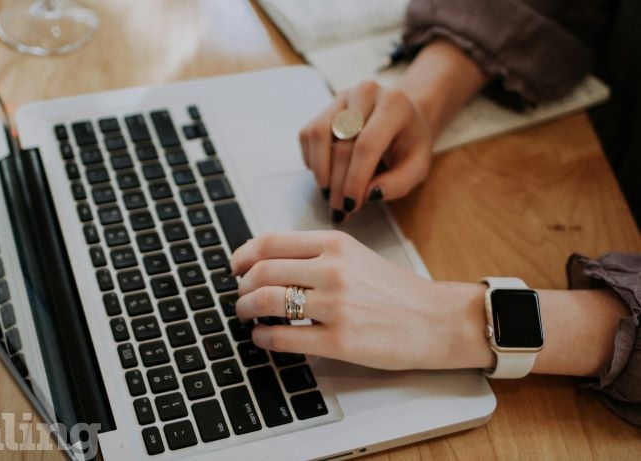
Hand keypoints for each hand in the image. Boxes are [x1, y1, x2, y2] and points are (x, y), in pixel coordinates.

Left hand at [231, 230, 488, 369]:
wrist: (436, 320)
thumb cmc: (395, 290)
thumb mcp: (356, 256)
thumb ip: (315, 255)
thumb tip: (267, 263)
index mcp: (335, 244)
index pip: (270, 241)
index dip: (243, 255)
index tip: (235, 267)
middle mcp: (333, 270)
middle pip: (262, 272)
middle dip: (241, 287)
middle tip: (240, 296)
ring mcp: (336, 306)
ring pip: (266, 302)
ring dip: (245, 310)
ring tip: (246, 316)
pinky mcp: (340, 341)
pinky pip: (283, 337)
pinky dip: (262, 338)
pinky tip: (262, 338)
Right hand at [299, 80, 432, 221]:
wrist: (404, 116)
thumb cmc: (410, 144)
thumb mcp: (417, 167)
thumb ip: (398, 184)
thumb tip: (368, 194)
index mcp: (394, 105)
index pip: (367, 145)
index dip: (355, 178)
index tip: (351, 205)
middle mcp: (366, 93)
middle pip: (342, 144)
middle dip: (338, 183)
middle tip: (339, 209)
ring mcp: (342, 97)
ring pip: (318, 135)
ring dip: (320, 171)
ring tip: (329, 194)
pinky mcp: (326, 106)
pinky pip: (308, 134)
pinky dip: (312, 160)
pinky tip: (326, 174)